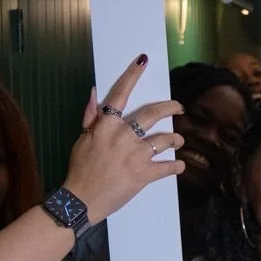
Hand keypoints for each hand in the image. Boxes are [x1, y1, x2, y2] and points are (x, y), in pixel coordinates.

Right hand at [65, 55, 183, 221]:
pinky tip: (180, 165)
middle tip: (179, 107)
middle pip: (153, 113)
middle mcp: (124, 136)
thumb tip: (96, 92)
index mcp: (107, 125)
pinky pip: (168, 167)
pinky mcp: (144, 174)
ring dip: (175, 139)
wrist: (82, 199)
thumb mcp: (81, 140)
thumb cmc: (80, 169)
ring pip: (165, 140)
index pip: (120, 94)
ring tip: (178, 140)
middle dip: (170, 107)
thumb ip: (91, 116)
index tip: (143, 60)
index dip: (132, 75)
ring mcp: (136, 155)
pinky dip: (177, 166)